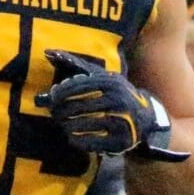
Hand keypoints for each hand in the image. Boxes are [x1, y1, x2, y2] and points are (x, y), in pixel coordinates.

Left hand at [35, 50, 184, 159]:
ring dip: (67, 125)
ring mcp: (120, 120)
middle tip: (53, 113)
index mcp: (110, 82)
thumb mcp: (102, 77)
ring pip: (83, 124)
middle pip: (78, 106)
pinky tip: (71, 137)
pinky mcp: (120, 140)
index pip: (78, 86)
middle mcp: (116, 99)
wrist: (145, 118)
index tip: (51, 97)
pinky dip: (78, 140)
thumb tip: (48, 53)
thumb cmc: (115, 94)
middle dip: (61, 110)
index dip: (61, 92)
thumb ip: (76, 66)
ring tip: (62, 124)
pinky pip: (92, 142)